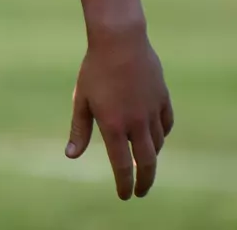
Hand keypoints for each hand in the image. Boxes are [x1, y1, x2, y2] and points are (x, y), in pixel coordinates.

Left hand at [65, 27, 172, 199]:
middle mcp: (136, 122)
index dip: (124, 185)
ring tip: (143, 162)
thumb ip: (79, 130)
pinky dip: (161, 135)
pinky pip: (166, 125)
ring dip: (151, 157)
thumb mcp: (82, 99)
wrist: (120, 39)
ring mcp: (152, 110)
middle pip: (147, 163)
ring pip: (157, 144)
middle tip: (141, 191)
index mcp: (113, 125)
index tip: (125, 196)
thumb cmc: (95, 68)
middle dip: (145, 182)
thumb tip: (71, 156)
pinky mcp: (163, 98)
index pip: (122, 166)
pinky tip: (156, 137)